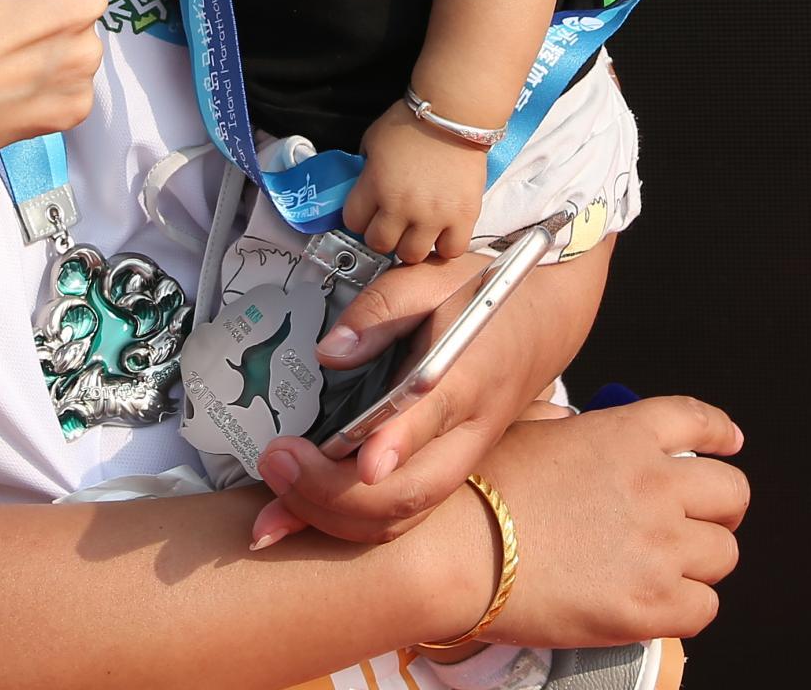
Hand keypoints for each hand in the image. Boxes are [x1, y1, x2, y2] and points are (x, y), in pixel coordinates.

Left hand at [249, 242, 582, 546]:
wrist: (541, 324)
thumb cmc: (480, 298)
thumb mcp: (431, 279)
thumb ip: (380, 310)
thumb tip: (328, 353)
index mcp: (467, 375)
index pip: (432, 416)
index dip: (397, 443)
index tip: (362, 462)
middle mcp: (467, 434)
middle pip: (411, 491)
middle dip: (335, 493)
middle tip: (275, 461)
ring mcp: (459, 463)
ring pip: (402, 518)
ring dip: (331, 521)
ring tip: (269, 506)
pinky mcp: (443, 476)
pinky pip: (398, 518)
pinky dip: (343, 529)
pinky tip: (292, 525)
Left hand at [343, 109, 486, 265]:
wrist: (455, 113)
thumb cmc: (415, 122)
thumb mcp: (373, 140)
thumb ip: (365, 167)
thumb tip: (365, 185)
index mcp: (374, 184)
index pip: (353, 222)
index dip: (360, 218)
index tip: (368, 214)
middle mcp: (401, 204)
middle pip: (380, 244)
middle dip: (383, 235)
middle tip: (392, 224)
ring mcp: (433, 214)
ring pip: (413, 254)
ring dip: (412, 244)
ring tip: (418, 230)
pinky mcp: (463, 215)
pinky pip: (451, 250)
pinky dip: (445, 245)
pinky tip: (443, 232)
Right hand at [459, 397, 748, 651]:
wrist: (455, 550)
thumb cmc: (476, 491)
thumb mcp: (526, 431)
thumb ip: (565, 426)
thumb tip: (572, 427)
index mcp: (625, 435)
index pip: (699, 421)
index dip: (721, 433)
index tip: (729, 442)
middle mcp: (654, 484)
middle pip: (732, 492)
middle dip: (721, 508)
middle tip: (700, 522)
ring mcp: (657, 546)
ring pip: (724, 553)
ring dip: (699, 561)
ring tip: (666, 569)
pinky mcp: (649, 605)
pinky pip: (704, 608)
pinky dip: (686, 607)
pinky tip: (656, 604)